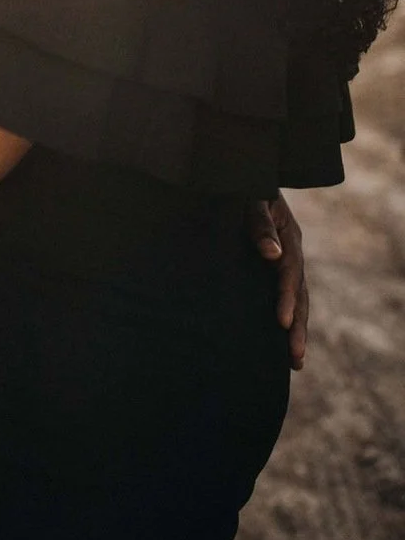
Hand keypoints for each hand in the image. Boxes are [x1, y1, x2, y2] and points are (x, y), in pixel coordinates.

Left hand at [246, 193, 308, 369]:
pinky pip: (278, 296)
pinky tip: (277, 343)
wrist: (238, 178)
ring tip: (295, 362)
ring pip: (295, 300)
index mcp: (288, 236)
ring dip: (294, 329)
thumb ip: (260, 224)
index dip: (287, 298)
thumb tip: (273, 254)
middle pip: (299, 293)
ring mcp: (282, 261)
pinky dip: (283, 318)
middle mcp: (290, 252)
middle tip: (295, 357)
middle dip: (297, 325)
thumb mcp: (252, 199)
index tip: (281, 322)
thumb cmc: (243, 187)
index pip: (290, 273)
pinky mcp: (268, 269)